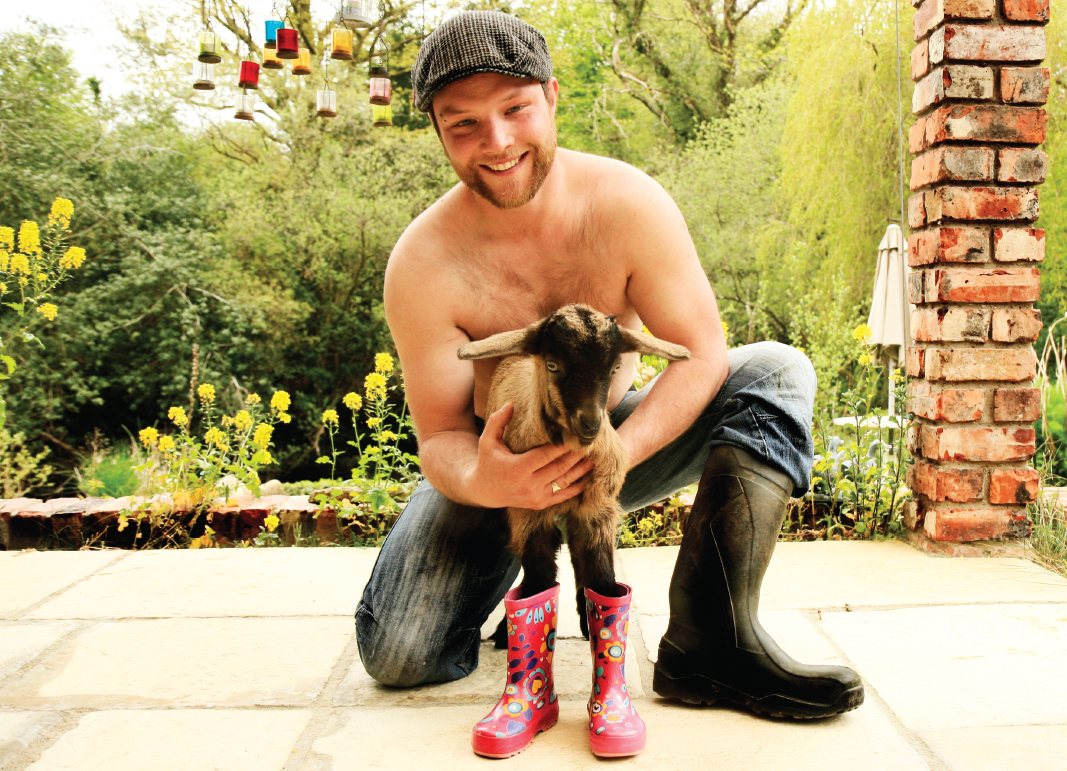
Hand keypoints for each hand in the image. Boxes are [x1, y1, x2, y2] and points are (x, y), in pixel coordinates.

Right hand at [465, 402, 594, 509]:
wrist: (484, 491)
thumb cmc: (488, 462)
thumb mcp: (487, 441)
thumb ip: (498, 422)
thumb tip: (511, 404)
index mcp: (518, 469)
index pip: (546, 455)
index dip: (563, 445)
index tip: (576, 434)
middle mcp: (529, 485)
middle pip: (560, 468)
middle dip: (577, 455)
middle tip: (591, 442)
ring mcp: (536, 497)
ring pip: (565, 482)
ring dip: (581, 470)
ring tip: (595, 457)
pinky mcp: (540, 504)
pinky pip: (563, 495)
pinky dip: (577, 487)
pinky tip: (588, 477)